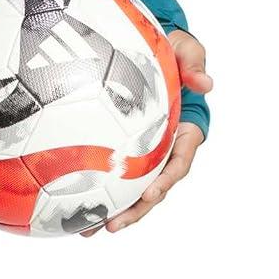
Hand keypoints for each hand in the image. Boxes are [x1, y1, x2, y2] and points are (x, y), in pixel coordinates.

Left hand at [91, 31, 211, 234]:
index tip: (151, 194)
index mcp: (185, 132)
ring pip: (131, 193)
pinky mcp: (123, 157)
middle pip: (154, 189)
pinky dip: (95, 195)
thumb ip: (194, 62)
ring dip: (113, 213)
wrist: (150, 53)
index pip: (180, 163)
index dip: (167, 181)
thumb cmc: (171, 51)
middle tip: (114, 226)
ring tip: (88, 230)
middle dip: (136, 211)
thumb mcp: (185, 48)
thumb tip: (207, 83)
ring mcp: (145, 157)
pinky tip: (71, 210)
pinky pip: (111, 179)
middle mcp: (166, 151)